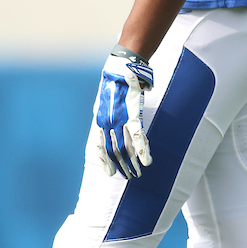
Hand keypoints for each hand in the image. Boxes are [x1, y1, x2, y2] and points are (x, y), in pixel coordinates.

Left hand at [95, 54, 153, 178]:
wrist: (119, 70)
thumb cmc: (111, 83)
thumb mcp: (101, 101)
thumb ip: (102, 113)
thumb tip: (101, 120)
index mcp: (99, 121)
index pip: (100, 147)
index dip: (105, 161)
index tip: (110, 173)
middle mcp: (108, 124)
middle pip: (114, 151)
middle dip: (121, 166)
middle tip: (127, 177)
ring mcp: (120, 121)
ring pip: (126, 147)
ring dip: (132, 163)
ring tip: (137, 175)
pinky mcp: (132, 116)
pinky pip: (137, 137)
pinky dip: (142, 150)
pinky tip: (146, 161)